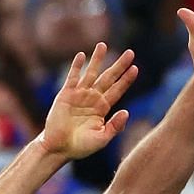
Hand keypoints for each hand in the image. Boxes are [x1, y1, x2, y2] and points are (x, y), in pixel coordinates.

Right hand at [39, 42, 137, 161]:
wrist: (58, 148)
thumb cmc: (80, 146)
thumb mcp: (102, 139)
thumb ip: (115, 126)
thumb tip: (127, 111)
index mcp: (103, 108)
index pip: (118, 90)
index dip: (126, 79)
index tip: (135, 68)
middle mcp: (92, 99)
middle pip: (108, 78)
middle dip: (119, 65)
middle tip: (130, 52)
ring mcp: (79, 95)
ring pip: (91, 73)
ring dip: (98, 59)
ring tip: (103, 45)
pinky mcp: (65, 95)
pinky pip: (72, 78)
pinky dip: (76, 66)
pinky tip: (82, 55)